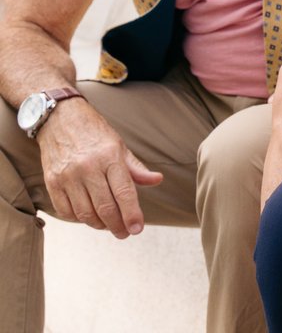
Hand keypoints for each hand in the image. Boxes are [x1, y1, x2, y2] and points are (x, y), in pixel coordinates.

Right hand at [37, 100, 162, 237]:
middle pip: (105, 207)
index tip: (138, 229)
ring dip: (99, 224)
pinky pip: (66, 211)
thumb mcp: (120, 146)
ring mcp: (68, 176)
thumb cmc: (95, 134)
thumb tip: (157, 180)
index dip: (132, 214)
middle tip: (125, 233)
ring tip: (109, 225)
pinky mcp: (52, 182)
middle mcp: (88, 168)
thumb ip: (136, 168)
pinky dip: (79, 219)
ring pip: (85, 213)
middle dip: (117, 225)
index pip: (124, 192)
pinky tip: (89, 217)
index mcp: (109, 157)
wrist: (60, 120)